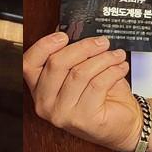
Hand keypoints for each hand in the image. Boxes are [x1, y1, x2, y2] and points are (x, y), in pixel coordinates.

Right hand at [22, 32, 141, 151]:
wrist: (123, 123)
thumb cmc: (101, 96)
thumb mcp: (81, 71)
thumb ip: (72, 55)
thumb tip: (73, 28)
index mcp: (39, 90)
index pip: (28, 64)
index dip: (44, 46)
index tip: (64, 35)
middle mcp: (45, 104)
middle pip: (57, 64)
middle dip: (83, 47)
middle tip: (102, 42)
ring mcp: (63, 114)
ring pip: (80, 73)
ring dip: (102, 59)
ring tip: (116, 55)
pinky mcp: (83, 119)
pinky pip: (97, 84)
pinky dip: (112, 71)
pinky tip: (120, 68)